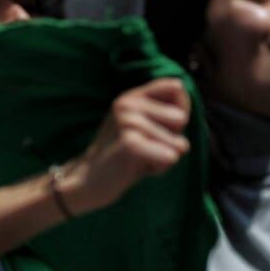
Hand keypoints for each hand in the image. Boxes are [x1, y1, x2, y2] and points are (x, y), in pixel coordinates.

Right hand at [55, 78, 191, 215]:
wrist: (87, 182)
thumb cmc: (121, 158)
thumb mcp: (142, 130)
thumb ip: (163, 116)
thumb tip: (183, 116)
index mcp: (132, 96)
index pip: (176, 88)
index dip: (181, 112)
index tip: (163, 130)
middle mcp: (128, 102)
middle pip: (180, 118)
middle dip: (171, 141)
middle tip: (144, 150)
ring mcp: (127, 120)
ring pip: (178, 143)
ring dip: (164, 159)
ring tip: (138, 161)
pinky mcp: (130, 143)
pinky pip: (169, 156)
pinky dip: (161, 168)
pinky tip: (140, 170)